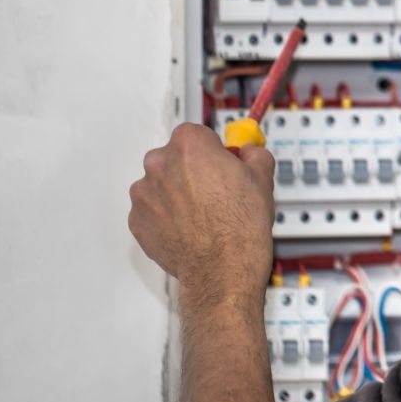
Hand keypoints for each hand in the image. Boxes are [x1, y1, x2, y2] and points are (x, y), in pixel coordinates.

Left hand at [128, 123, 275, 299]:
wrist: (223, 268)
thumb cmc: (240, 226)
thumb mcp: (262, 177)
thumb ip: (252, 154)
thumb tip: (247, 152)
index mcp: (189, 145)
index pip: (196, 133)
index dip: (212, 149)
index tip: (221, 161)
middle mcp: (159, 164)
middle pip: (175, 157)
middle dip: (192, 170)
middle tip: (215, 191)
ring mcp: (144, 194)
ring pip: (161, 185)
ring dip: (177, 193)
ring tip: (203, 214)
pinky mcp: (137, 221)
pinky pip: (152, 211)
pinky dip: (167, 216)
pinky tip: (189, 228)